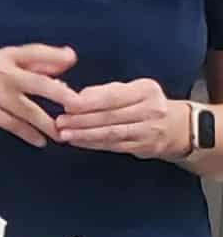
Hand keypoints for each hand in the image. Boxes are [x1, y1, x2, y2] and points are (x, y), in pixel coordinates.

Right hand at [0, 44, 79, 145]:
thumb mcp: (0, 62)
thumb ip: (32, 63)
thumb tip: (66, 65)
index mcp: (7, 56)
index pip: (36, 52)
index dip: (56, 55)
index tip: (73, 60)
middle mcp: (4, 74)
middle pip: (39, 83)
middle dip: (61, 94)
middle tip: (78, 104)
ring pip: (29, 110)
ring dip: (48, 123)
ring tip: (62, 135)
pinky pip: (14, 125)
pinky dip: (29, 134)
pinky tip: (40, 141)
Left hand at [54, 77, 186, 159]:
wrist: (178, 126)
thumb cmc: (146, 104)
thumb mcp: (132, 90)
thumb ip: (105, 91)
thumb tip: (74, 95)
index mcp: (146, 90)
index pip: (113, 96)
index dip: (88, 102)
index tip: (67, 105)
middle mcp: (151, 109)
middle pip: (110, 116)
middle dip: (81, 120)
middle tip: (59, 122)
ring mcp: (149, 130)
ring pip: (111, 133)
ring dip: (85, 135)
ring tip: (64, 134)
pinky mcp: (144, 147)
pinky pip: (114, 146)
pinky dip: (93, 144)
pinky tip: (78, 142)